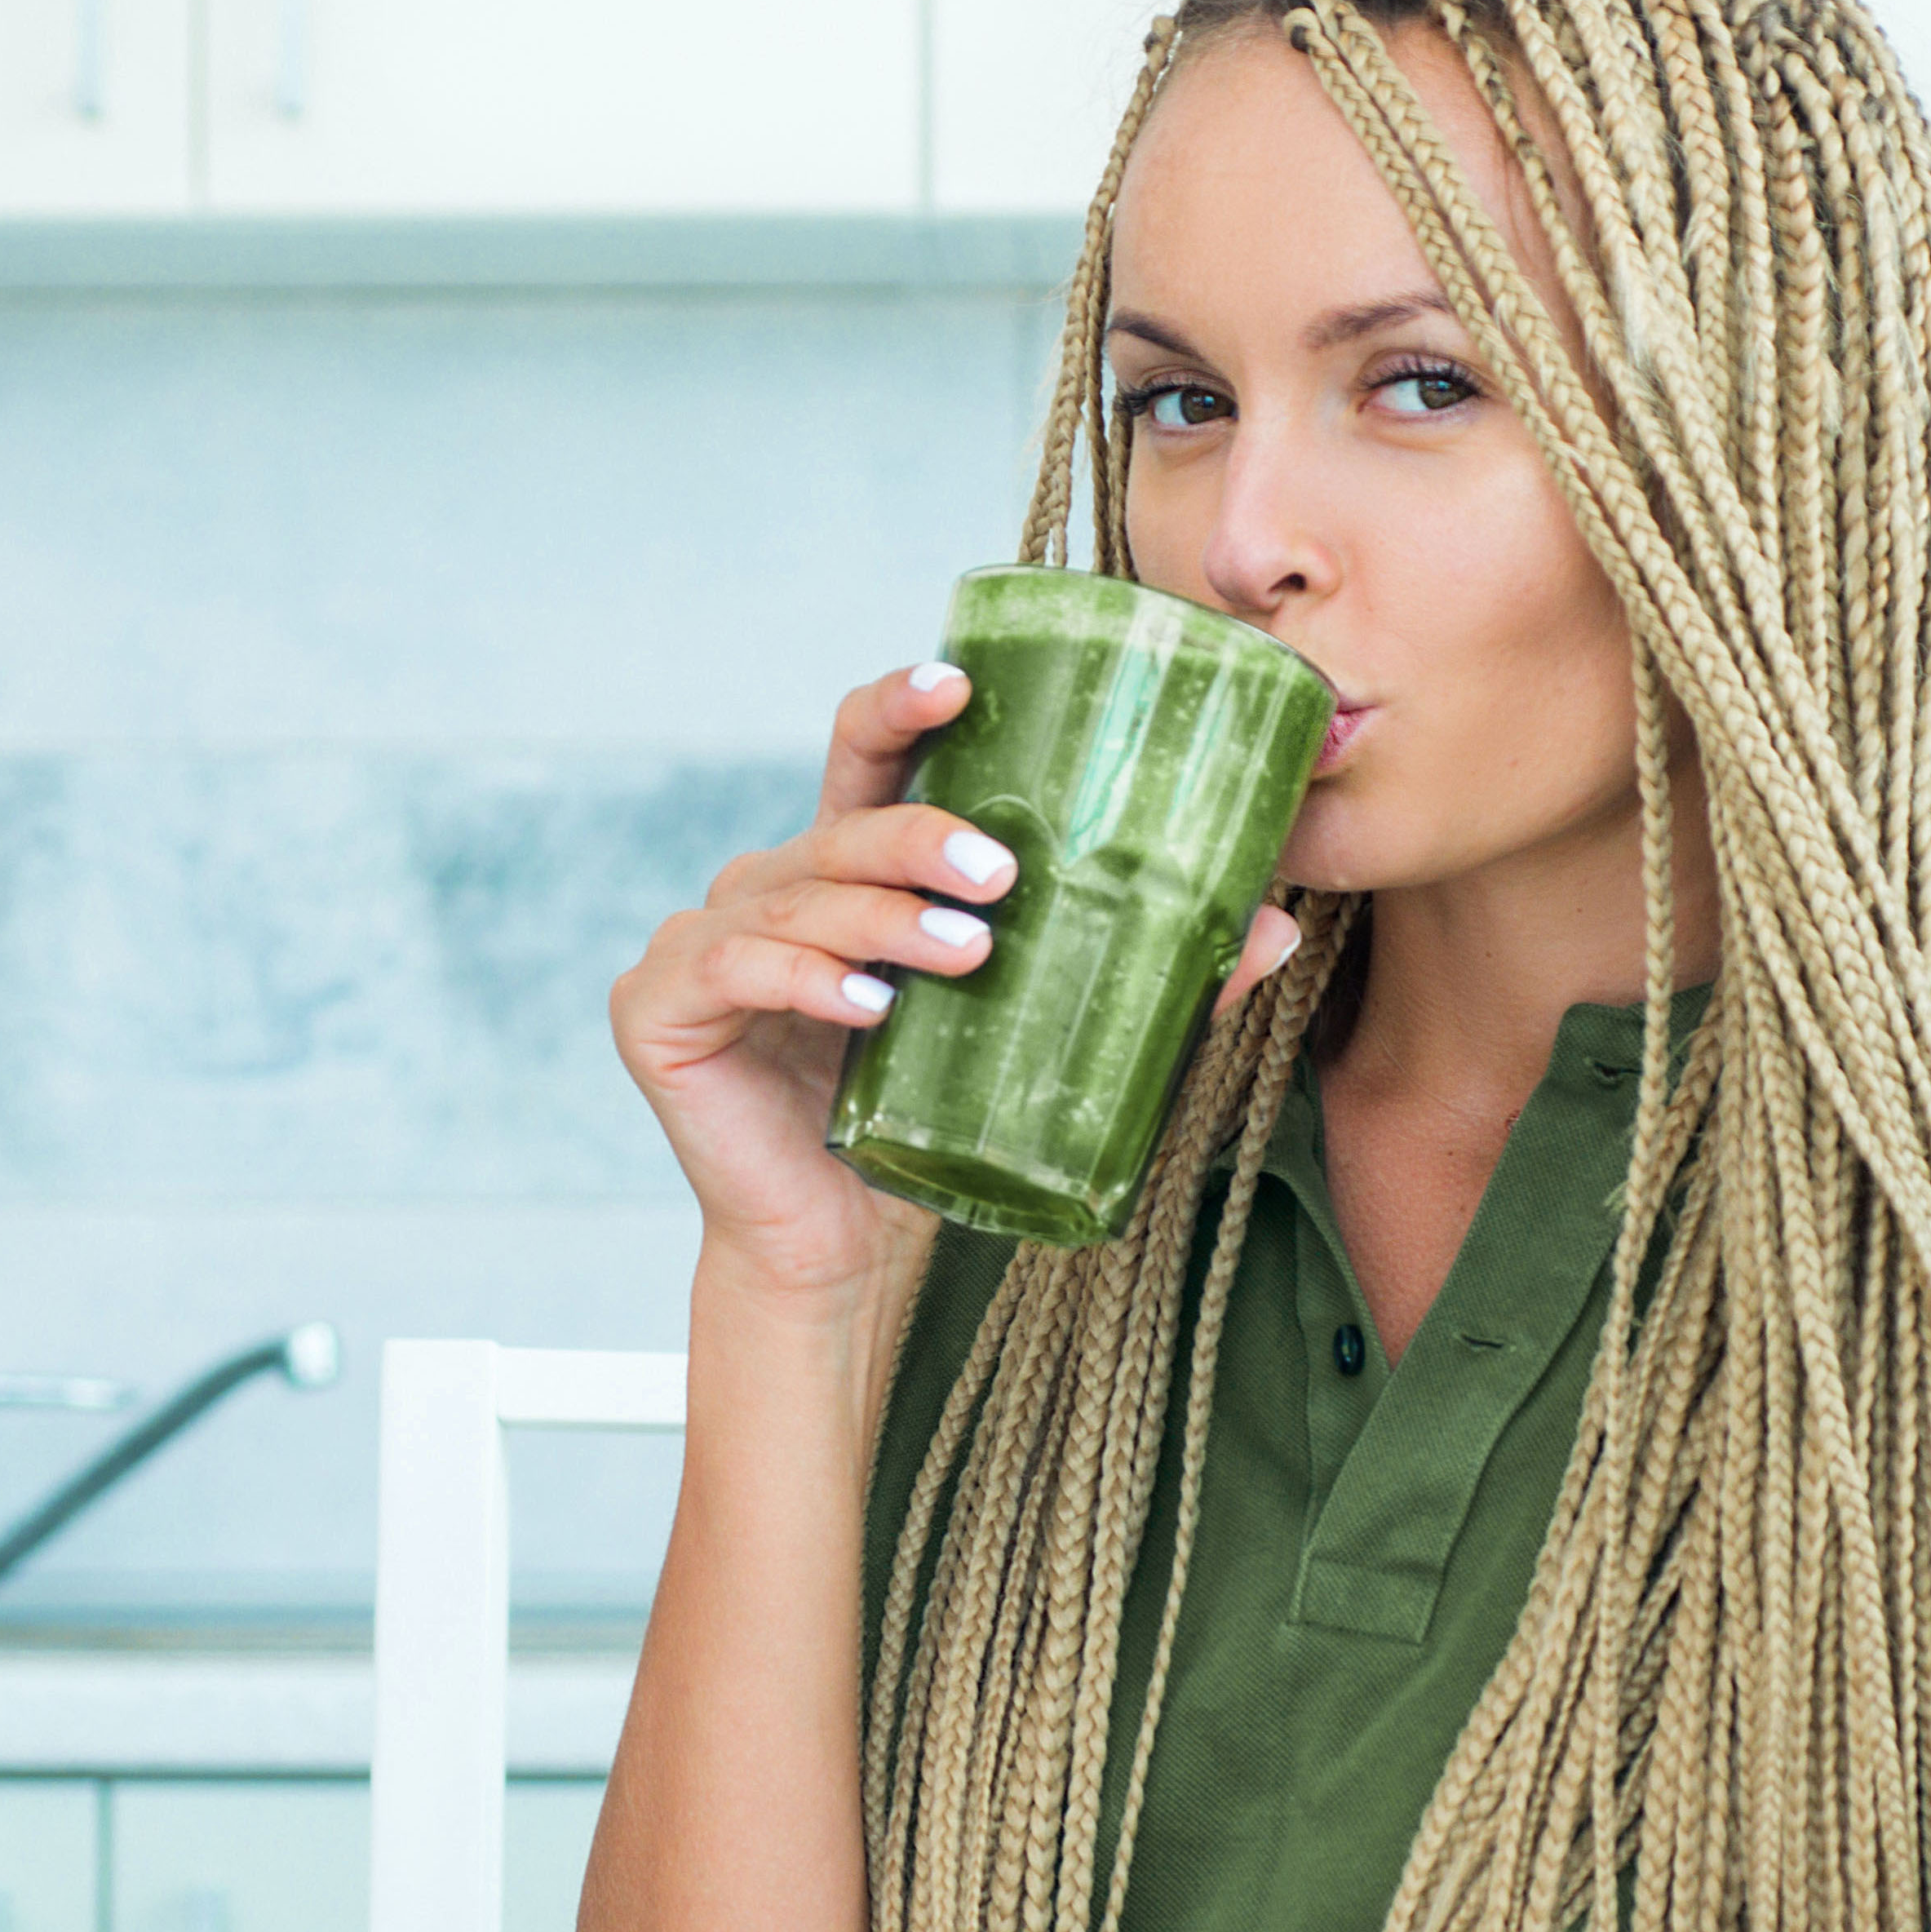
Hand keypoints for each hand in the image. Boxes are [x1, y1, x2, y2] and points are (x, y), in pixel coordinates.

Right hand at [611, 660, 1298, 1302]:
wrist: (840, 1250)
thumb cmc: (932, 1128)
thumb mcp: (1032, 1038)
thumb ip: (1140, 983)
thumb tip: (1273, 930)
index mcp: (844, 869)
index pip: (862, 755)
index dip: (899, 706)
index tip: (958, 681)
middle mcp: (765, 885)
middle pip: (840, 827)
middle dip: (919, 836)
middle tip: (1003, 874)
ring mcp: (700, 941)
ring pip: (797, 899)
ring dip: (882, 921)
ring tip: (966, 953)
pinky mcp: (657, 1009)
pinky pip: (734, 971)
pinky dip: (803, 982)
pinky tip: (866, 1006)